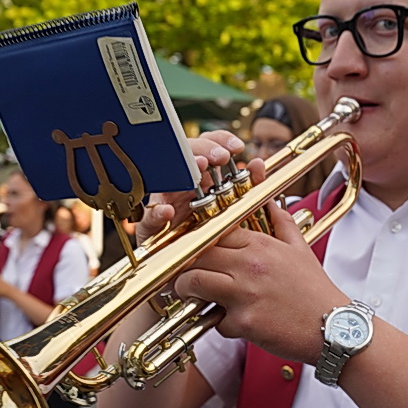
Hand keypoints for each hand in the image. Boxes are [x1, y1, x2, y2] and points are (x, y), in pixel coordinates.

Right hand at [135, 130, 260, 242]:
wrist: (189, 267)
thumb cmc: (211, 235)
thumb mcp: (232, 209)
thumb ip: (247, 186)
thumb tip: (258, 163)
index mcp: (201, 178)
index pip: (207, 146)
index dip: (220, 140)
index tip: (238, 146)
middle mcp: (180, 185)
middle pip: (185, 155)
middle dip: (204, 149)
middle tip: (220, 156)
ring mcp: (163, 203)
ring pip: (165, 177)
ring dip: (183, 169)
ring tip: (199, 167)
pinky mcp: (150, 227)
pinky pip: (149, 217)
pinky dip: (157, 212)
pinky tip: (168, 211)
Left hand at [174, 202, 345, 363]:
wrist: (334, 327)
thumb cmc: (315, 291)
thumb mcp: (301, 250)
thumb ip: (283, 224)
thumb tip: (274, 204)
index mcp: (261, 245)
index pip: (214, 232)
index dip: (198, 241)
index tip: (193, 250)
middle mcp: (250, 265)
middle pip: (197, 254)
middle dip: (185, 265)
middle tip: (184, 274)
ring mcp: (246, 293)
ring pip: (194, 282)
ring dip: (187, 291)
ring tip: (191, 296)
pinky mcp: (245, 322)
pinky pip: (216, 321)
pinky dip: (219, 325)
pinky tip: (232, 324)